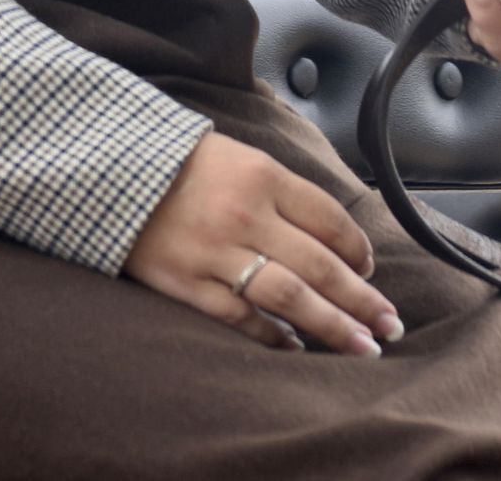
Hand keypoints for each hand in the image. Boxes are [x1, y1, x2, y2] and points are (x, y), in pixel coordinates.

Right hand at [123, 130, 402, 356]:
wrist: (110, 169)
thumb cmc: (180, 160)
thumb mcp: (238, 154)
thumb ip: (282, 189)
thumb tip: (331, 235)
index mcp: (260, 175)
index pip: (328, 218)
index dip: (357, 249)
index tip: (371, 269)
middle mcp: (244, 214)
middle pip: (319, 265)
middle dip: (362, 299)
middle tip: (390, 324)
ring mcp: (215, 252)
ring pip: (290, 298)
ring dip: (333, 326)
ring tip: (363, 347)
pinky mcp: (187, 283)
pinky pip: (242, 317)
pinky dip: (274, 336)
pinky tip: (296, 347)